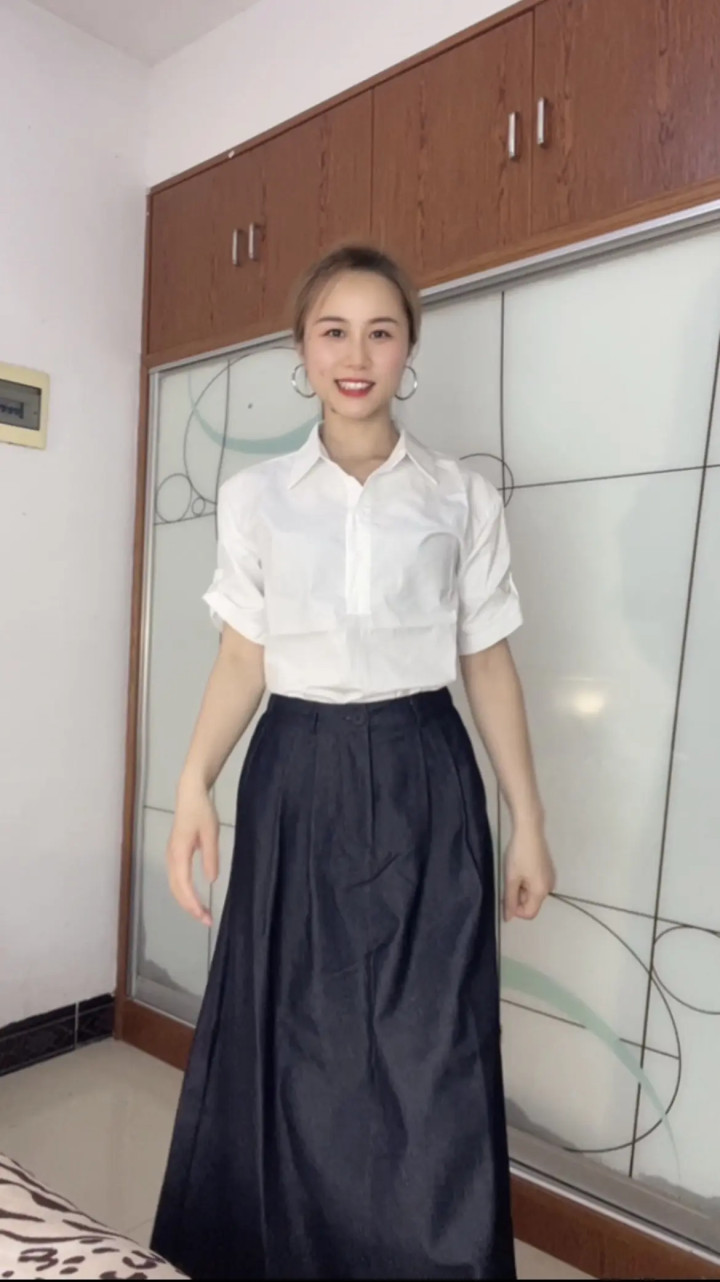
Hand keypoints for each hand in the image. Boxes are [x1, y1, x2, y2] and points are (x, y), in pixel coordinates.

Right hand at [165, 780, 219, 926]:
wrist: (189, 794)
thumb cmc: (202, 811)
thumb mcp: (211, 832)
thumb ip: (210, 856)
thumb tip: (211, 880)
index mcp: (179, 853)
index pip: (184, 885)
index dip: (193, 903)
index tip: (204, 916)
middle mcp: (171, 857)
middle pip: (177, 890)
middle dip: (190, 907)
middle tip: (206, 920)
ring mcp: (171, 856)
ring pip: (175, 886)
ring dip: (186, 901)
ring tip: (202, 913)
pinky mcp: (174, 854)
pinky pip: (176, 879)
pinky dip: (184, 892)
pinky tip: (194, 898)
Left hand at [502, 822, 555, 921]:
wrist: (530, 830)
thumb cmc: (519, 854)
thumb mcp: (511, 878)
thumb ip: (509, 900)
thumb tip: (508, 918)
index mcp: (541, 892)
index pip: (529, 913)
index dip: (515, 910)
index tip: (506, 895)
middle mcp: (549, 888)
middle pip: (531, 903)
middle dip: (518, 896)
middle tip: (509, 879)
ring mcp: (550, 878)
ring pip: (533, 892)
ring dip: (522, 887)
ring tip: (515, 871)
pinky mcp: (549, 869)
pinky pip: (537, 883)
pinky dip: (527, 880)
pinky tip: (522, 866)